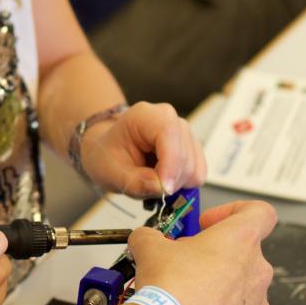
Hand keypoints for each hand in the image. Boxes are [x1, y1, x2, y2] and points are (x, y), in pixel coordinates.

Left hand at [80, 101, 206, 197]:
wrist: (110, 153)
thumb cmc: (107, 156)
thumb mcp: (110, 172)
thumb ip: (134, 182)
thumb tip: (162, 188)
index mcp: (145, 115)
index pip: (168, 134)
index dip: (170, 164)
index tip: (164, 188)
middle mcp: (170, 119)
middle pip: (185, 156)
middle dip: (169, 179)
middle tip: (146, 185)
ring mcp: (184, 133)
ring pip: (194, 168)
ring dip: (175, 183)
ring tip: (151, 179)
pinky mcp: (192, 148)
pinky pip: (198, 174)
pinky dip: (182, 184)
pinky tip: (162, 178)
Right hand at [129, 200, 301, 304]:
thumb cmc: (169, 288)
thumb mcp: (148, 245)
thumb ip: (151, 235)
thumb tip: (145, 239)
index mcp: (239, 239)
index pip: (259, 212)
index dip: (234, 211)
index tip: (210, 222)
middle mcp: (256, 269)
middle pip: (246, 250)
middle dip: (217, 252)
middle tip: (188, 259)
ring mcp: (258, 302)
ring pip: (248, 285)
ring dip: (226, 284)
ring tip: (193, 292)